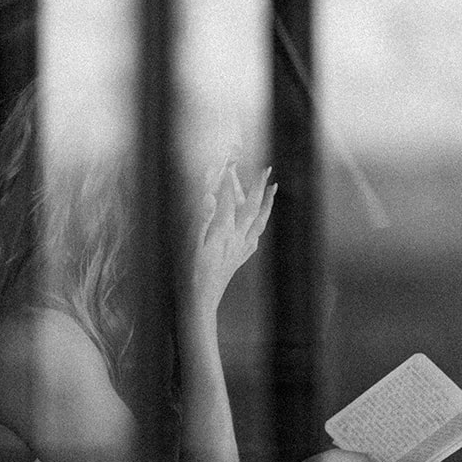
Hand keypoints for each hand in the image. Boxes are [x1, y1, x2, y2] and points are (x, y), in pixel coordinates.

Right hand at [186, 162, 274, 317]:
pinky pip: (255, 238)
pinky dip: (259, 225)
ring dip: (266, 203)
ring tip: (273, 188)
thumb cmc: (188, 274)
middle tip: (265, 168)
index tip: (228, 157)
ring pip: (259, 221)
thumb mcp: (189, 243)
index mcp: (223, 231)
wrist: (197, 303)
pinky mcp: (238, 260)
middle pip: (251, 207)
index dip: (227, 176)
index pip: (227, 197)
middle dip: (258, 186)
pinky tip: (259, 225)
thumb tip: (210, 195)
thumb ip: (200, 217)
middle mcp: (236, 238)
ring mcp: (239, 250)